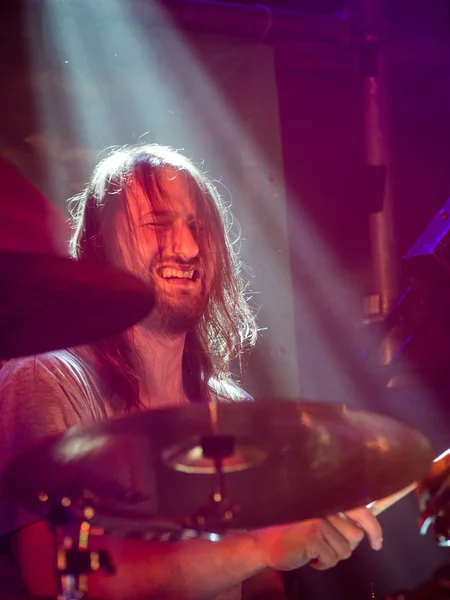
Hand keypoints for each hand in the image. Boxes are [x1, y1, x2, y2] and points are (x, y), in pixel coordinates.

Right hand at [252, 507, 382, 571]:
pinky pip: (332, 559)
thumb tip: (366, 530)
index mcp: (327, 501)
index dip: (373, 527)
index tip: (377, 543)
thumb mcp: (317, 521)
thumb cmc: (291, 534)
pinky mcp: (314, 536)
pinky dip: (322, 564)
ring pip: (346, 550)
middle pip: (356, 535)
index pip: (360, 509)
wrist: (264, 544)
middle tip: (327, 547)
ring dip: (332, 556)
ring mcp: (319, 520)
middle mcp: (325, 507)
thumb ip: (337, 520)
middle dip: (344, 546)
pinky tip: (309, 557)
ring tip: (314, 550)